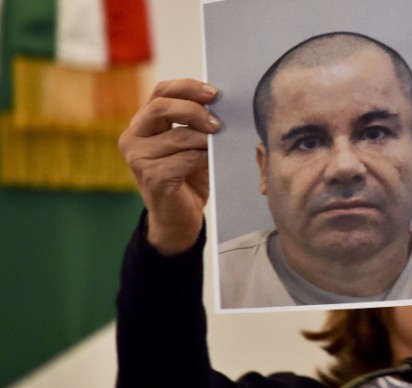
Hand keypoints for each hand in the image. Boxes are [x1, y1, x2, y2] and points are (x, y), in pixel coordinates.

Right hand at [118, 79, 220, 254]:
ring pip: (179, 135)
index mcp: (142, 123)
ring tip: (220, 145)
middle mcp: (133, 137)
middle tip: (218, 122)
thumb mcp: (191, 144)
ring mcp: (138, 157)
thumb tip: (221, 104)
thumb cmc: (188, 177)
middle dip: (195, 110)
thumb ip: (196, 123)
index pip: (160, 91)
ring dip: (206, 139)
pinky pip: (186, 158)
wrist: (178, 218)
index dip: (188, 87)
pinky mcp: (151, 176)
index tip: (214, 94)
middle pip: (162, 106)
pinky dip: (205, 158)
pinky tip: (212, 163)